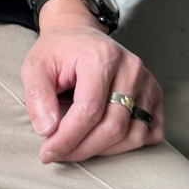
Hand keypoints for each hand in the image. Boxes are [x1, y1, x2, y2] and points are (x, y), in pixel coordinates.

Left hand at [20, 0, 163, 163]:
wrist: (77, 33)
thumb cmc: (56, 51)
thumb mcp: (34, 67)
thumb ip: (37, 96)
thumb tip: (47, 130)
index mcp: (101, 57)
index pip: (89, 111)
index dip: (67, 138)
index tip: (47, 154)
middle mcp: (130, 68)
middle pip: (113, 127)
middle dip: (82, 149)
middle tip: (57, 155)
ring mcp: (147, 81)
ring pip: (133, 134)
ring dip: (103, 150)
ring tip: (76, 146)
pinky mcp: (154, 94)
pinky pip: (150, 132)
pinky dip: (128, 145)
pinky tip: (102, 141)